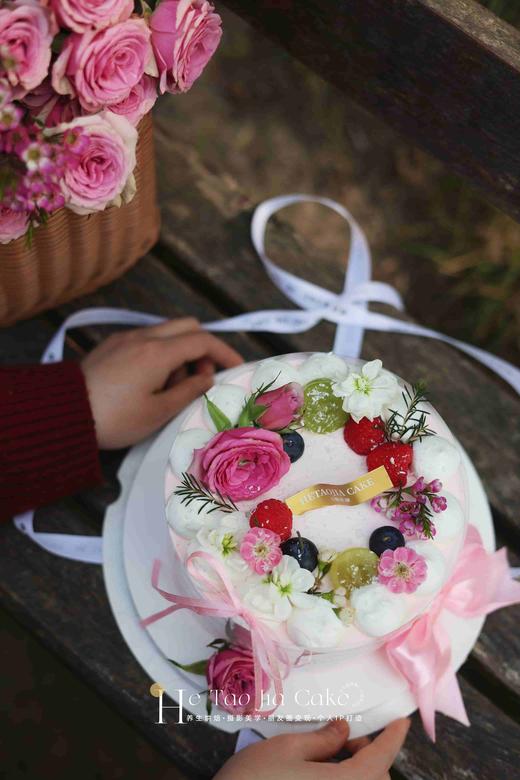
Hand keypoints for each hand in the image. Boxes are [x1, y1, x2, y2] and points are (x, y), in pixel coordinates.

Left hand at [81, 317, 242, 447]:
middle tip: (201, 378)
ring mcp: (125, 338)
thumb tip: (207, 378)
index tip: (237, 367)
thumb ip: (189, 391)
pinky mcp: (112, 345)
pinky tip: (151, 382)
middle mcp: (144, 337)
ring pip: (166, 332)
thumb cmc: (115, 418)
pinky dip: (160, 353)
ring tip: (172, 388)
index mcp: (159, 352)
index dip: (225, 352)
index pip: (204, 341)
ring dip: (181, 352)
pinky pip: (146, 339)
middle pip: (187, 326)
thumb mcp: (158, 412)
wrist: (64, 414)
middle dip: (203, 349)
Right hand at [213, 718, 409, 779]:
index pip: (380, 758)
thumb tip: (343, 730)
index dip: (393, 738)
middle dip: (368, 757)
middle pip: (376, 779)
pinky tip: (319, 777)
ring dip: (356, 775)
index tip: (402, 722)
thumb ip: (321, 739)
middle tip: (342, 741)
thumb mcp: (285, 749)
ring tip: (327, 760)